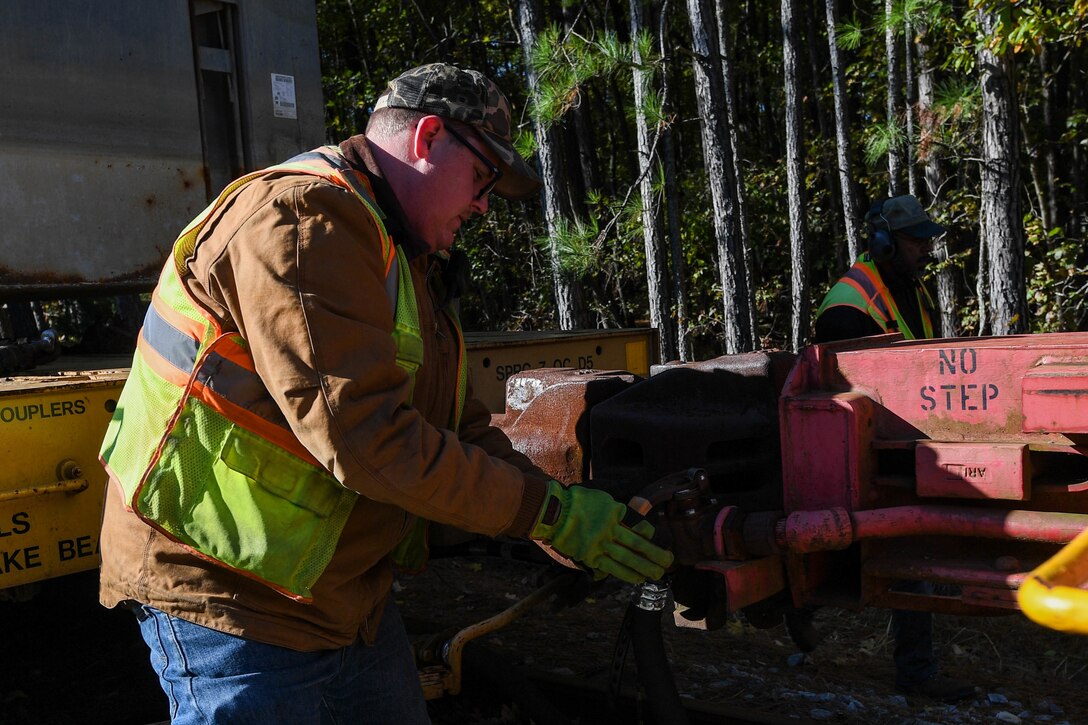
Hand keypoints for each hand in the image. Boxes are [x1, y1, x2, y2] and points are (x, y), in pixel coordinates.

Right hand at [530, 481, 673, 583]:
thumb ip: (618, 510)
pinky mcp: (591, 556)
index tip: (655, 538)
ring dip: (645, 568)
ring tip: (657, 574)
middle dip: (656, 555)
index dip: (650, 533)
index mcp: (615, 512)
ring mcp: (600, 544)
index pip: (639, 525)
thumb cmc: (577, 502)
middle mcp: (610, 529)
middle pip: (638, 544)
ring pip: (628, 559)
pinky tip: (638, 579)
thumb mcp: (602, 498)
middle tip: (669, 561)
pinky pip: (612, 568)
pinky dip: (627, 574)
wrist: (554, 512)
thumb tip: (633, 520)